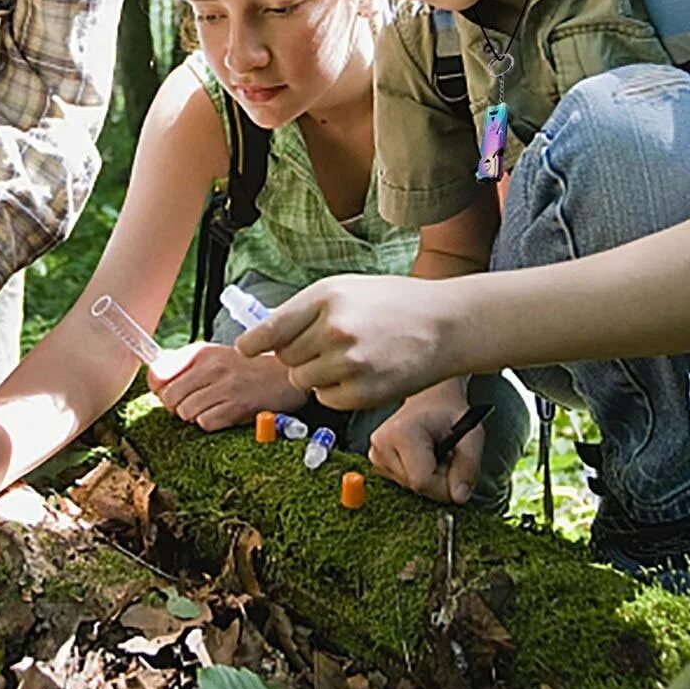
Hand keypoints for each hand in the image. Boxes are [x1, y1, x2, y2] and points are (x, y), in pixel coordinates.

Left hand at [150, 342, 307, 430]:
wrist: (287, 373)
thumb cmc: (249, 366)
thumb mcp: (215, 355)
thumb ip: (185, 364)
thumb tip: (156, 378)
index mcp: (202, 352)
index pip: (157, 374)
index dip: (159, 388)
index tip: (169, 391)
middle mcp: (211, 366)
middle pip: (168, 397)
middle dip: (176, 406)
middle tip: (192, 404)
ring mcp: (225, 386)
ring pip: (185, 412)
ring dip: (194, 415)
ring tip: (211, 408)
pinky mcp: (238, 406)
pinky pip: (206, 423)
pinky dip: (211, 423)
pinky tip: (224, 414)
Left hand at [235, 274, 460, 409]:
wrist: (445, 325)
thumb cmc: (394, 303)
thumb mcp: (346, 289)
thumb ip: (305, 310)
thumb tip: (265, 337)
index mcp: (325, 298)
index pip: (271, 328)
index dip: (253, 342)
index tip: (244, 349)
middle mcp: (334, 330)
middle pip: (285, 358)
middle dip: (298, 354)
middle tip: (327, 344)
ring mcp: (349, 363)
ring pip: (303, 381)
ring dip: (316, 374)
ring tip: (347, 358)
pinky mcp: (363, 392)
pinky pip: (326, 399)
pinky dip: (336, 391)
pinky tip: (360, 374)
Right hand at [368, 381, 478, 505]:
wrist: (430, 401)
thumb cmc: (449, 415)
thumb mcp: (471, 435)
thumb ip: (469, 465)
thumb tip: (459, 496)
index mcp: (401, 433)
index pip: (422, 482)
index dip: (445, 486)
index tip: (456, 472)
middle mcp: (381, 444)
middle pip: (416, 486)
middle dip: (438, 481)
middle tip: (447, 457)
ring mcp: (375, 453)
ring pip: (409, 487)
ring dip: (428, 478)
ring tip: (434, 454)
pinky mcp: (376, 460)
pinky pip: (402, 482)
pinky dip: (417, 475)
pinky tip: (421, 457)